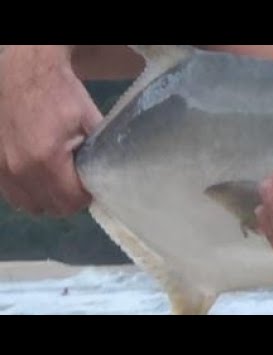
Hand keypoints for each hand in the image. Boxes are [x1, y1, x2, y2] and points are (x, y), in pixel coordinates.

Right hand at [0, 45, 101, 216]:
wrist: (27, 74)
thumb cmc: (62, 95)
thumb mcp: (90, 121)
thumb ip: (99, 153)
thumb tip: (109, 178)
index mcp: (46, 159)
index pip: (70, 201)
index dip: (85, 196)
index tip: (91, 185)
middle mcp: (19, 169)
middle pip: (51, 208)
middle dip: (69, 200)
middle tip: (78, 182)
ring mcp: (2, 169)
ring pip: (30, 205)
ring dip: (48, 199)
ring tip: (60, 180)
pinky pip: (13, 195)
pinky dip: (30, 192)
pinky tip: (41, 177)